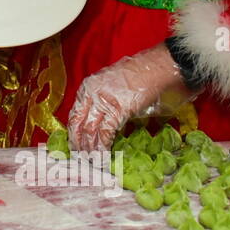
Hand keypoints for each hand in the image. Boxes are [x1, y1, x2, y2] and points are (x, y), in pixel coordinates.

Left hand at [68, 43, 197, 154]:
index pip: (73, 115)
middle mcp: (91, 94)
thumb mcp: (111, 86)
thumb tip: (97, 124)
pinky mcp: (118, 109)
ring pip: (90, 131)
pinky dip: (103, 147)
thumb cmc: (138, 77)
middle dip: (79, 145)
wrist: (156, 67)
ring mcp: (103, 101)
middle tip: (81, 159)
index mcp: (87, 88)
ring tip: (93, 162)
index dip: (73, 134)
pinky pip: (105, 133)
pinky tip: (104, 156)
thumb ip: (101, 102)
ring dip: (91, 150)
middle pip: (78, 125)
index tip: (75, 147)